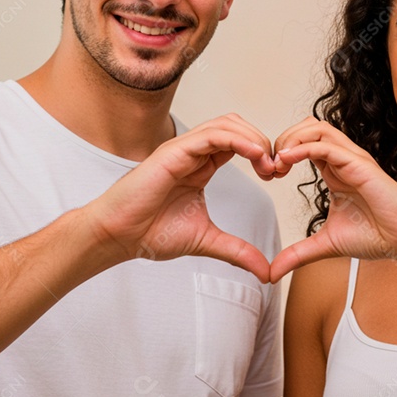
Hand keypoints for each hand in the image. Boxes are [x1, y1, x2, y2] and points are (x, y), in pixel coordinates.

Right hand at [87, 114, 277, 281]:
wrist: (119, 236)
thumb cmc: (151, 233)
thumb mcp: (208, 241)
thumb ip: (238, 251)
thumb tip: (265, 272)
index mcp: (201, 166)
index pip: (239, 143)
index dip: (262, 153)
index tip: (277, 175)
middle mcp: (193, 153)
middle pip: (237, 126)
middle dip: (263, 142)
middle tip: (276, 168)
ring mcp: (183, 149)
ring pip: (227, 124)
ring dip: (254, 138)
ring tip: (267, 163)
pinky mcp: (174, 152)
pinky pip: (212, 135)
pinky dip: (238, 140)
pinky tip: (254, 155)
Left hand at [269, 117, 396, 281]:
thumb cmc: (375, 236)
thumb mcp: (325, 245)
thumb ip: (297, 254)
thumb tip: (272, 273)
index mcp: (334, 170)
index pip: (304, 142)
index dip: (281, 152)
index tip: (268, 175)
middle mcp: (342, 160)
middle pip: (308, 126)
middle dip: (283, 139)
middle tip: (270, 165)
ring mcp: (352, 159)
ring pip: (317, 128)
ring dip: (291, 139)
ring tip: (278, 161)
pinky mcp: (361, 166)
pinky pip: (328, 146)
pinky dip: (303, 148)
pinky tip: (287, 161)